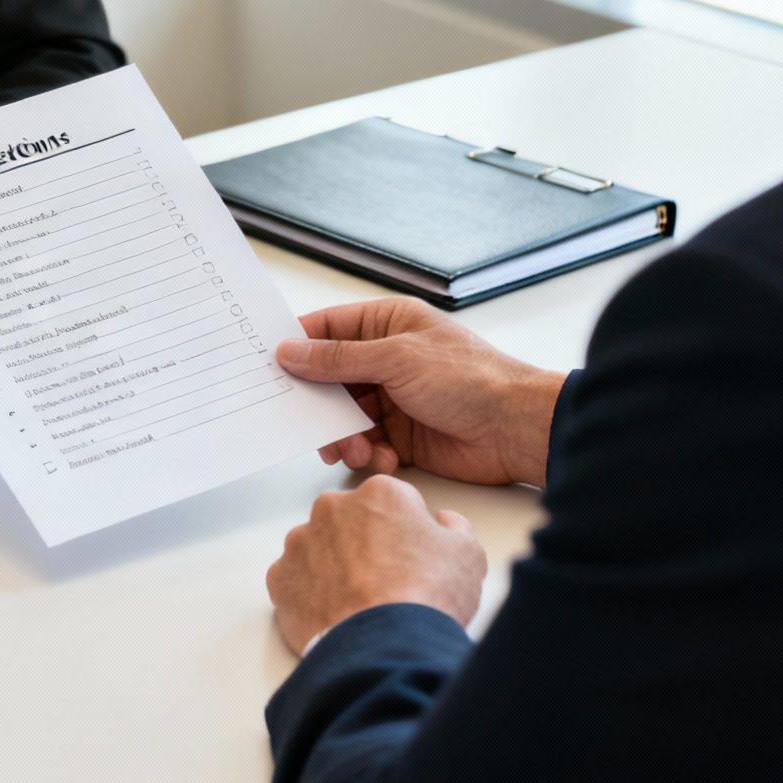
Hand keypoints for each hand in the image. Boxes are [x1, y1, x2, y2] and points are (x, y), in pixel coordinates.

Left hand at [267, 474, 487, 654]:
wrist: (385, 645)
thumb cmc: (425, 596)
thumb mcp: (467, 555)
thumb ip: (454, 527)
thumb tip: (444, 523)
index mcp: (379, 494)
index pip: (392, 502)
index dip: (405, 530)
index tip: (411, 555)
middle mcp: (333, 508)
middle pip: (351, 520)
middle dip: (364, 543)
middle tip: (384, 579)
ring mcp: (301, 542)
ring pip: (318, 547)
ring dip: (334, 566)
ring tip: (358, 600)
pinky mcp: (280, 577)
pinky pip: (296, 579)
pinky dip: (311, 593)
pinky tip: (334, 612)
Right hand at [277, 297, 564, 486]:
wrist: (514, 428)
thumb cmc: (469, 378)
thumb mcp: (396, 359)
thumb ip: (338, 358)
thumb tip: (290, 351)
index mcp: (387, 324)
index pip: (326, 329)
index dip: (296, 347)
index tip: (268, 367)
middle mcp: (386, 359)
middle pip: (329, 380)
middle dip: (320, 406)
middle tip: (312, 426)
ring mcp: (393, 398)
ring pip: (344, 418)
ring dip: (345, 438)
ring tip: (358, 450)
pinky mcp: (402, 435)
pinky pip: (366, 445)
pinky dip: (370, 455)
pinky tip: (387, 459)